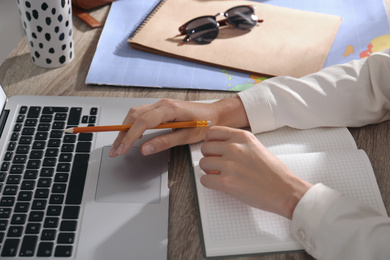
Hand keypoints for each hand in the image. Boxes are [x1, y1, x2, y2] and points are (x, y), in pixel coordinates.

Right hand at [109, 97, 248, 156]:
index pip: (142, 122)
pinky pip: (141, 114)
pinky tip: (130, 134)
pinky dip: (132, 124)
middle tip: (115, 150)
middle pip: (134, 117)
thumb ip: (164, 142)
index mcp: (169, 109)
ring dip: (125, 129)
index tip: (122, 149)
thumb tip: (145, 149)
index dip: (130, 137)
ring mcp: (160, 104)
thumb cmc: (205, 123)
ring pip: (135, 114)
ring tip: (119, 145)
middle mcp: (162, 104)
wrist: (215, 114)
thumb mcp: (186, 136)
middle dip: (122, 134)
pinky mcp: (161, 108)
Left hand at [199, 126, 311, 218]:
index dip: (210, 142)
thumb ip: (238, 143)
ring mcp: (230, 165)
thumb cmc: (274, 172)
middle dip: (209, 157)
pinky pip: (204, 180)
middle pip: (205, 148)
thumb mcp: (256, 147)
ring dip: (208, 171)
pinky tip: (219, 184)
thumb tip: (219, 147)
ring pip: (203, 164)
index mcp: (242, 137)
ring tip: (220, 175)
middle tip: (217, 165)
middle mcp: (234, 148)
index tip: (214, 150)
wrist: (285, 190)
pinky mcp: (227, 182)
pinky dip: (209, 183)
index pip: (212, 132)